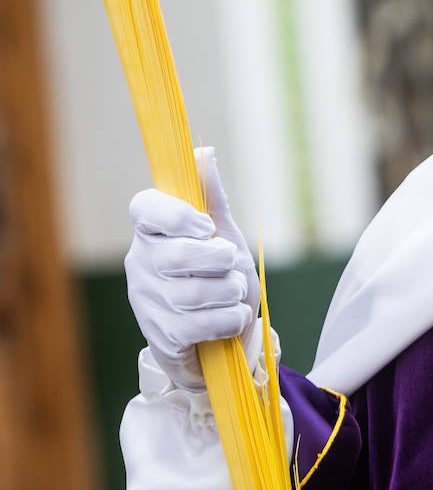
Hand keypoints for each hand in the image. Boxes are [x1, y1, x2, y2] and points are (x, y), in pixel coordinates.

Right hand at [125, 147, 260, 388]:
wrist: (221, 337)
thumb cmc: (218, 277)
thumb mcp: (222, 235)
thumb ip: (212, 199)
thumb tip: (203, 153)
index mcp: (152, 232)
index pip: (145, 208)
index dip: (178, 215)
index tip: (207, 227)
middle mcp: (141, 263)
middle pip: (177, 255)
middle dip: (220, 261)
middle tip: (231, 263)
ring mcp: (147, 301)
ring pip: (194, 292)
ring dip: (230, 292)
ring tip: (233, 293)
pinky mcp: (161, 335)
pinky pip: (200, 324)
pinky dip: (229, 320)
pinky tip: (232, 318)